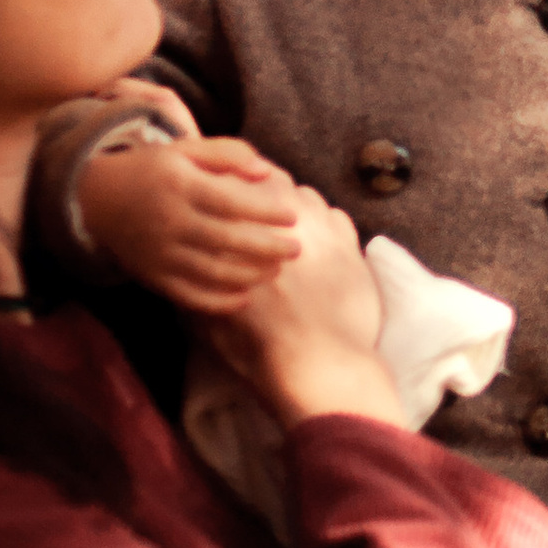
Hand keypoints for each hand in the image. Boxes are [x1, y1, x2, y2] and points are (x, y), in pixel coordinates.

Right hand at [83, 131, 304, 314]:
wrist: (97, 199)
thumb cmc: (153, 170)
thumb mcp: (185, 150)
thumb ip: (228, 155)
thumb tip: (267, 171)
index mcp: (181, 186)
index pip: (231, 202)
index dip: (266, 211)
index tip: (293, 215)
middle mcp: (170, 221)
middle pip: (228, 241)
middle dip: (268, 247)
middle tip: (297, 249)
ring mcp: (161, 253)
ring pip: (213, 272)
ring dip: (250, 275)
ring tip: (275, 269)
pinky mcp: (154, 277)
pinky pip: (191, 296)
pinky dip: (220, 301)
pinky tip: (245, 296)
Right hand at [199, 185, 405, 428]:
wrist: (321, 364)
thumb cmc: (263, 350)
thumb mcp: (216, 326)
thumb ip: (204, 293)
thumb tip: (196, 272)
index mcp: (243, 235)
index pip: (236, 187)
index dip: (235, 190)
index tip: (233, 200)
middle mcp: (282, 222)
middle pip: (274, 184)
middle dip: (267, 194)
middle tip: (263, 216)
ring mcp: (321, 230)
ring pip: (307, 196)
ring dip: (299, 208)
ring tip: (293, 232)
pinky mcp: (350, 244)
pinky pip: (337, 215)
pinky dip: (327, 224)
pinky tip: (322, 245)